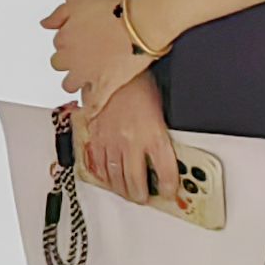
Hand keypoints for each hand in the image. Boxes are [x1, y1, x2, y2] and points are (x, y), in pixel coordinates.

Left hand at [44, 0, 150, 115]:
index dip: (70, 41)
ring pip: (69, 85)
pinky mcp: (106, 86)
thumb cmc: (116, 8)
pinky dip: (90, 110)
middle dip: (69, 61)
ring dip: (75, 82)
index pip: (58, 44)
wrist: (142, 21)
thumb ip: (58, 15)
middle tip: (85, 55)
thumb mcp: (80, 3)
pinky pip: (93, 104)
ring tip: (88, 77)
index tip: (81, 40)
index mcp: (65, 37)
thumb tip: (44, 24)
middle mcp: (72, 58)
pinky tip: (89, 113)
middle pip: (59, 65)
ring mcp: (88, 74)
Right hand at [76, 77, 174, 202]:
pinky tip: (109, 178)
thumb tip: (165, 153)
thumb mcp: (159, 108)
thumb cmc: (137, 83)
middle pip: (136, 181)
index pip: (165, 171)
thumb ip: (160, 134)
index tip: (169, 191)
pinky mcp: (96, 137)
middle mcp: (132, 141)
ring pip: (115, 177)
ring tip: (128, 193)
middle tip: (145, 197)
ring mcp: (111, 141)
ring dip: (122, 190)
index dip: (168, 187)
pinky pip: (99, 165)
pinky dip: (104, 176)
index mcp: (153, 134)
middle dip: (142, 195)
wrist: (111, 66)